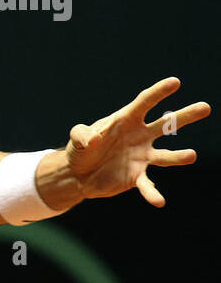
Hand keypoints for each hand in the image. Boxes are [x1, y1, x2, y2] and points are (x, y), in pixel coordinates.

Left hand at [64, 77, 209, 206]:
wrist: (78, 174)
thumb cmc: (81, 149)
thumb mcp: (77, 137)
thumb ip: (81, 134)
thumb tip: (93, 140)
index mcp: (126, 120)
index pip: (144, 103)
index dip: (158, 92)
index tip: (175, 82)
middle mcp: (140, 136)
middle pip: (166, 124)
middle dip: (185, 116)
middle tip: (206, 107)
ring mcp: (142, 157)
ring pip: (165, 156)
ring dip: (178, 156)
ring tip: (192, 155)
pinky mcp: (137, 176)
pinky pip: (147, 185)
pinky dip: (152, 193)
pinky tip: (159, 201)